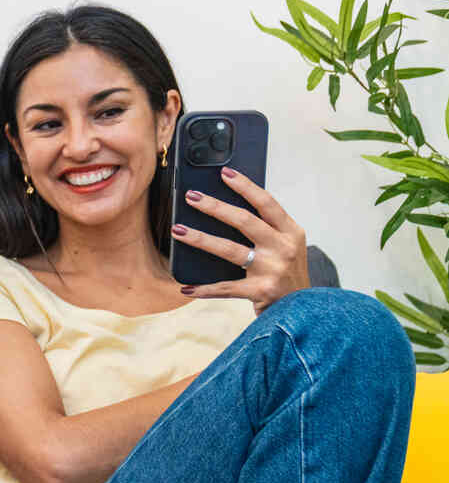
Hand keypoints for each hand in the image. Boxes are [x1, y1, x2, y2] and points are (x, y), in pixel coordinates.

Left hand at [173, 167, 311, 312]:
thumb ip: (266, 230)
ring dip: (200, 239)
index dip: (245, 186)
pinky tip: (185, 287)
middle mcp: (284, 248)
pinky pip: (225, 287)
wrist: (303, 309)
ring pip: (229, 249)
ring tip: (178, 230)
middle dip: (215, 207)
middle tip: (191, 196)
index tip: (224, 173)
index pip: (266, 203)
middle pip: (244, 221)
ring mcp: (273, 269)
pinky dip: (204, 289)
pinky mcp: (261, 291)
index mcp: (291, 232)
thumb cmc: (286, 274)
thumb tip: (225, 209)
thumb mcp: (286, 247)